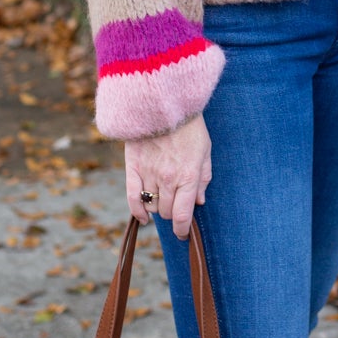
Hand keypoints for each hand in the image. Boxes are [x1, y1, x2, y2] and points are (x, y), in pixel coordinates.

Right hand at [125, 114, 211, 239]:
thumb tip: (200, 202)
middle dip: (172, 214)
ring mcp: (149, 174)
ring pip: (152, 206)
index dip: (183, 230)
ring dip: (158, 207)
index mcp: (188, 176)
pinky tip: (143, 217)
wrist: (162, 102)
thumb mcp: (205, 150)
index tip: (183, 234)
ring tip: (163, 200)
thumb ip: (203, 178)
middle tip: (176, 207)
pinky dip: (137, 211)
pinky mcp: (132, 168)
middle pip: (167, 212)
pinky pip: (133, 198)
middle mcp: (168, 179)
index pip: (183, 215)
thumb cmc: (189, 126)